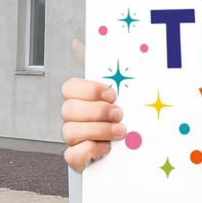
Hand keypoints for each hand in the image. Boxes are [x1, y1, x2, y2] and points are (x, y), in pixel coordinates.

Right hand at [61, 39, 125, 172]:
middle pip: (68, 109)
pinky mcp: (78, 158)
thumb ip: (101, 67)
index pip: (69, 88)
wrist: (133, 147)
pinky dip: (90, 150)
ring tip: (120, 131)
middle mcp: (75, 118)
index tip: (112, 93)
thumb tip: (77, 43)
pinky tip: (106, 147)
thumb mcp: (120, 89)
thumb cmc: (123, 115)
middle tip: (119, 114)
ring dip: (98, 130)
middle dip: (96, 111)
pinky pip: (71, 156)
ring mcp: (74, 139)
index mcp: (82, 99)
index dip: (88, 90)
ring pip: (69, 131)